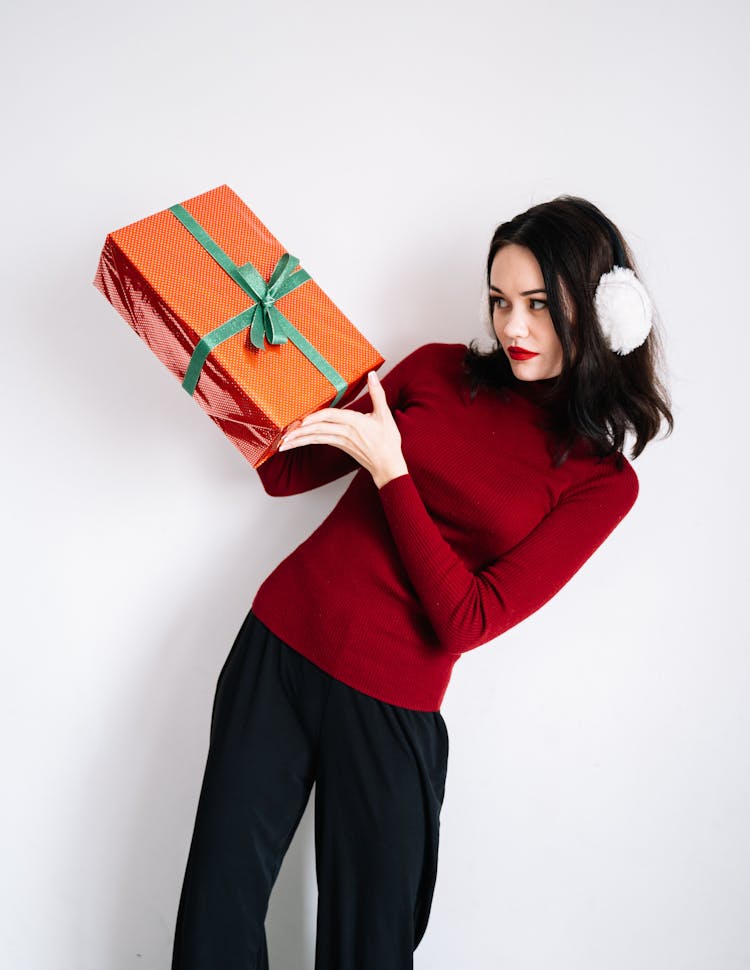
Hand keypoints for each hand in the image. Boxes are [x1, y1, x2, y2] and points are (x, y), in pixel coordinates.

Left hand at [278, 371, 408, 488]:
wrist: (388, 465)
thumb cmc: (387, 441)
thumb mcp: (384, 414)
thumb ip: (377, 393)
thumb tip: (371, 374)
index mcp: (354, 422)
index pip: (330, 416)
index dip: (315, 417)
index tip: (302, 419)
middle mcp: (344, 432)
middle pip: (318, 429)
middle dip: (299, 432)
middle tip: (283, 435)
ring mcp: (341, 440)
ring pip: (316, 438)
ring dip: (299, 440)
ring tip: (283, 443)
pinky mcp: (339, 445)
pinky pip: (320, 442)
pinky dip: (307, 441)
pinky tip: (296, 443)